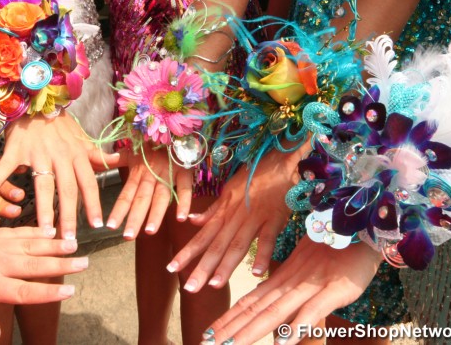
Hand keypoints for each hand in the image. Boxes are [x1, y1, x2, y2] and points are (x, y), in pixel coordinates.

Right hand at [0, 111, 123, 237]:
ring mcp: (38, 153)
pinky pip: (5, 166)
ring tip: (43, 231)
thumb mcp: (83, 139)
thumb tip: (122, 161)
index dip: (93, 204)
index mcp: (77, 154)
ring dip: (44, 208)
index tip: (97, 225)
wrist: (37, 101)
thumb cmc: (60, 125)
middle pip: (67, 189)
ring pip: (43, 184)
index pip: (88, 183)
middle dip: (69, 215)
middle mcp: (60, 155)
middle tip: (69, 240)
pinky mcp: (16, 149)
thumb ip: (99, 155)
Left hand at [0, 226, 85, 342]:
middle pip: (35, 263)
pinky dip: (35, 230)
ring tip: (73, 243)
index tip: (71, 291)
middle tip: (85, 262)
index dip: (49, 291)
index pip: (25, 290)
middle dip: (62, 263)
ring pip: (30, 243)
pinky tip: (48, 230)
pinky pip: (17, 231)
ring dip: (53, 244)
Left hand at [107, 145, 192, 237]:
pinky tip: (181, 219)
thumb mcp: (134, 150)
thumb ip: (119, 159)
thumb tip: (101, 162)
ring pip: (161, 197)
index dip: (119, 210)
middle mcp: (151, 175)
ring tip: (149, 232)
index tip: (109, 226)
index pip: (126, 194)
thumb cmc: (152, 142)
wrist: (173, 125)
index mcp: (138, 172)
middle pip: (142, 199)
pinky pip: (185, 188)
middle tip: (126, 237)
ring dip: (156, 214)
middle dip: (135, 218)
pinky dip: (184, 202)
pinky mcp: (184, 171)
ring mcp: (169, 174)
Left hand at [167, 147, 303, 288]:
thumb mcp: (228, 191)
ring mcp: (254, 218)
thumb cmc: (254, 175)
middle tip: (189, 288)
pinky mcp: (274, 218)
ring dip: (226, 265)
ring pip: (237, 244)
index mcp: (223, 212)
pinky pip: (267, 238)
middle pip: (216, 246)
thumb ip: (212, 210)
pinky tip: (257, 272)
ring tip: (214, 285)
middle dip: (202, 267)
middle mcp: (235, 217)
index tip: (171, 268)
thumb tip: (191, 221)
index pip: (201, 236)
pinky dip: (262, 254)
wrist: (279, 161)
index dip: (186, 253)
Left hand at [203, 237, 382, 344]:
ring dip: (250, 331)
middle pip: (254, 310)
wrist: (364, 229)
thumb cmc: (337, 249)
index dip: (228, 319)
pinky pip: (311, 312)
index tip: (208, 334)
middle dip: (229, 329)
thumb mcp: (307, 270)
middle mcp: (289, 285)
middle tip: (205, 343)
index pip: (249, 303)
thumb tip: (276, 315)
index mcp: (282, 280)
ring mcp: (310, 288)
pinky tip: (281, 342)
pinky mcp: (332, 292)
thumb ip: (289, 290)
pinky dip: (296, 327)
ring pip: (274, 312)